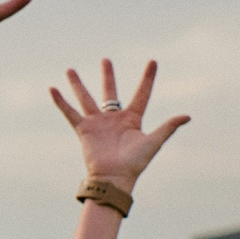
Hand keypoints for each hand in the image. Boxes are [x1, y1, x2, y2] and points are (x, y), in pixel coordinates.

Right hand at [49, 59, 189, 190]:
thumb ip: (167, 127)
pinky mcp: (84, 130)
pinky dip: (61, 102)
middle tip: (106, 60)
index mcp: (132, 119)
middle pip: (110, 92)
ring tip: (70, 70)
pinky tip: (53, 89)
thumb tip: (187, 116)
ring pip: (86, 98)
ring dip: (78, 84)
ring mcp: (97, 123)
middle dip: (108, 76)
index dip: (148, 78)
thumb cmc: (134, 163)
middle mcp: (114, 119)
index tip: (153, 61)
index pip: (142, 94)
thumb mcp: (153, 142)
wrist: (114, 178)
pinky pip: (70, 113)